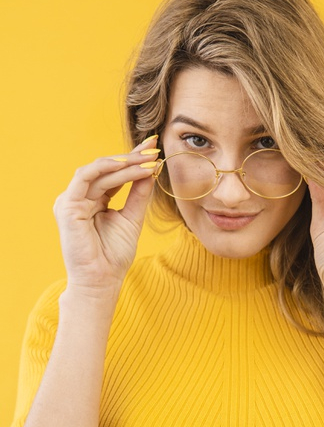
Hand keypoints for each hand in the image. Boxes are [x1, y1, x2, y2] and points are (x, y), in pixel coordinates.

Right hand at [53, 137, 159, 293]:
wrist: (102, 279)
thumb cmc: (114, 254)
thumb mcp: (132, 217)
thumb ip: (139, 193)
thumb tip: (151, 169)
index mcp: (94, 199)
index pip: (115, 173)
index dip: (134, 159)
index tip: (154, 147)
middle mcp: (81, 197)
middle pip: (107, 168)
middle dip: (132, 157)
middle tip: (154, 149)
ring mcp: (71, 200)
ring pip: (99, 171)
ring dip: (124, 163)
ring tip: (146, 160)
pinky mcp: (66, 206)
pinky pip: (84, 178)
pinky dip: (104, 168)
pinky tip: (124, 164)